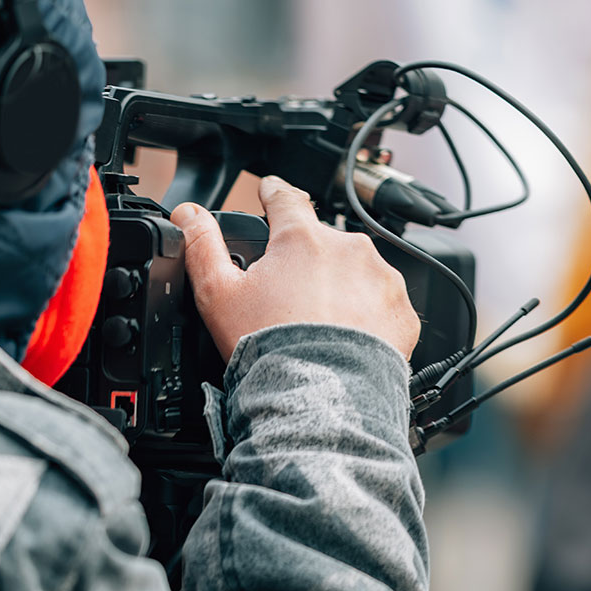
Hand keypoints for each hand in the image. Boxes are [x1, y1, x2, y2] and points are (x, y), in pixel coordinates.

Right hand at [170, 175, 420, 361]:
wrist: (319, 398)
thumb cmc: (270, 348)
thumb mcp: (218, 294)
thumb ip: (202, 247)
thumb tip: (189, 215)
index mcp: (303, 239)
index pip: (286, 199)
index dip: (274, 194)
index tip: (272, 191)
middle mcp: (349, 250)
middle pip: (323, 243)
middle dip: (308, 262)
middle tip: (290, 298)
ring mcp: (380, 279)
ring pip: (357, 272)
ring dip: (341, 288)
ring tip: (319, 324)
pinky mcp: (401, 310)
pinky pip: (384, 304)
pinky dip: (369, 316)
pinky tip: (347, 337)